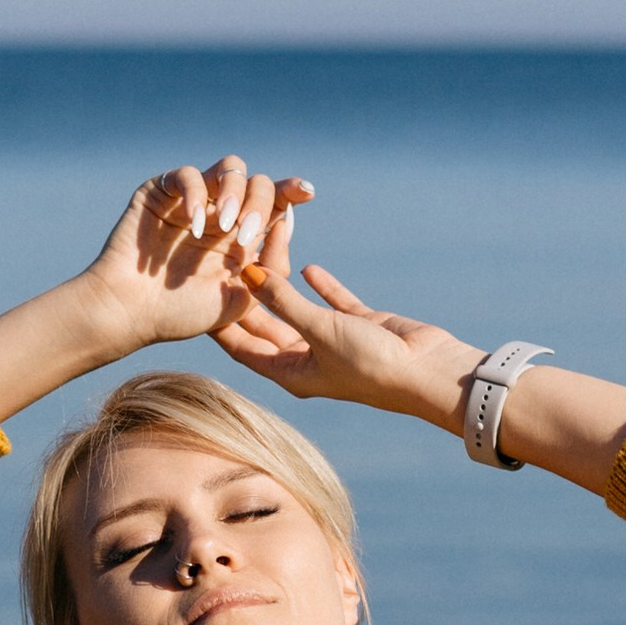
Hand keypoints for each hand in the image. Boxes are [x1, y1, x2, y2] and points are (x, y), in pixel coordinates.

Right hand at [83, 157, 316, 351]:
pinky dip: (195, 194)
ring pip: (228, 169)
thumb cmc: (183, 311)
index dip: (292, 190)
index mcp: (242, 235)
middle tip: (243, 234)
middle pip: (256, 183)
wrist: (132, 312)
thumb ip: (272, 266)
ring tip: (223, 227)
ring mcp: (191, 200)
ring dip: (233, 193)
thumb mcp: (242, 298)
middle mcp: (220, 212)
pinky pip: (186, 175)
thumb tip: (285, 222)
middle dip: (259, 204)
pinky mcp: (161, 192)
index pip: (275, 203)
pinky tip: (195, 224)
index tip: (306, 192)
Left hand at [212, 259, 479, 425]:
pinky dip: (318, 286)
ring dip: (284, 282)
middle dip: (249, 294)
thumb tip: (248, 272)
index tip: (198, 293)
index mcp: (290, 373)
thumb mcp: (317, 330)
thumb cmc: (370, 363)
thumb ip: (283, 301)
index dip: (220, 321)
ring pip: (298, 308)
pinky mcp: (360, 326)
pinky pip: (331, 302)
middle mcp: (307, 359)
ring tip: (266, 251)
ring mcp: (334, 342)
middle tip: (228, 260)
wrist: (427, 371)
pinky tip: (306, 265)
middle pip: (266, 324)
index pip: (242, 347)